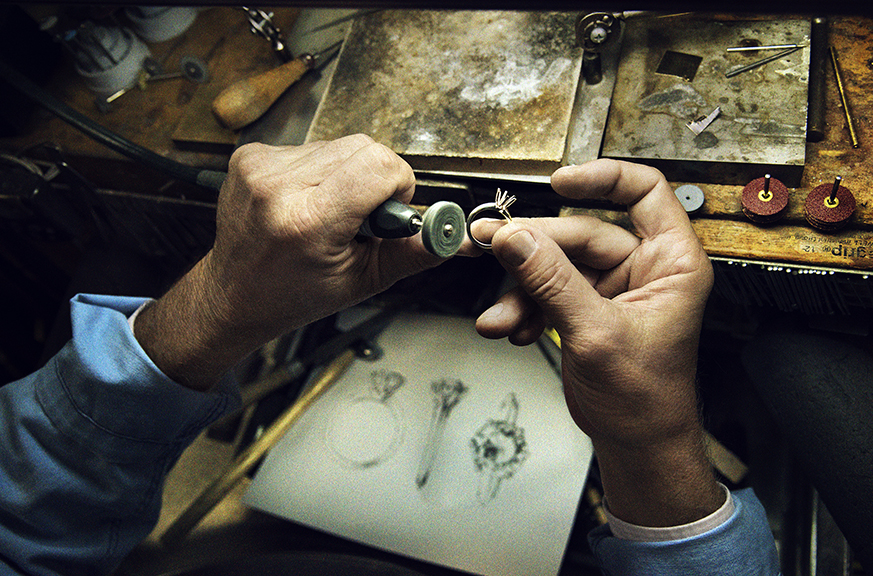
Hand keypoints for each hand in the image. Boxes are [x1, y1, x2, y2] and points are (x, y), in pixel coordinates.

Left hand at [135, 135, 447, 390]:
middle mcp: (278, 186)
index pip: (381, 165)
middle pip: (364, 147)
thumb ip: (412, 253)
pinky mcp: (250, 155)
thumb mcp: (361, 281)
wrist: (233, 295)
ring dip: (345, 175)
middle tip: (356, 218)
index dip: (397, 187)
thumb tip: (453, 235)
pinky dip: (319, 171)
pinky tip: (305, 201)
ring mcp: (259, 166)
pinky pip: (311, 146)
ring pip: (339, 144)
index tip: (385, 215)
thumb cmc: (293, 294)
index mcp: (308, 220)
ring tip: (327, 212)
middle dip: (374, 180)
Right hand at [475, 159, 722, 525]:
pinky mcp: (584, 308)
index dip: (603, 178)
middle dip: (533, 249)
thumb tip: (515, 238)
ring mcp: (610, 288)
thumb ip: (551, 281)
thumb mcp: (596, 334)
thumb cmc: (646, 399)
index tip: (560, 181)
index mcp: (670, 262)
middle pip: (580, 232)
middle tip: (492, 247)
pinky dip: (524, 309)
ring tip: (500, 315)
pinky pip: (545, 291)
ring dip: (521, 290)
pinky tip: (512, 328)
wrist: (634, 443)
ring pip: (554, 265)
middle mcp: (642, 268)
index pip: (644, 192)